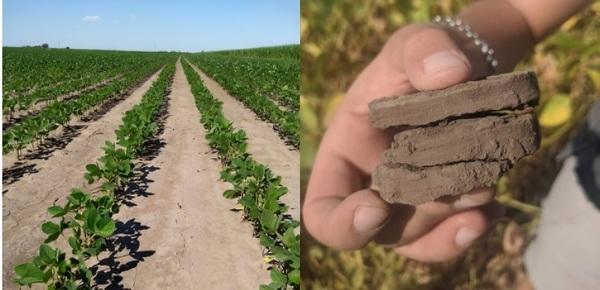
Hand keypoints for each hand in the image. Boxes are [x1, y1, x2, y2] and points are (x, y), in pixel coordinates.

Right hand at [303, 24, 503, 261]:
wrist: (466, 69)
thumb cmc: (423, 58)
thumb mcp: (414, 43)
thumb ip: (422, 49)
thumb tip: (450, 74)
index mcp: (344, 155)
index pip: (322, 210)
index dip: (341, 223)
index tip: (376, 206)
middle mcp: (371, 186)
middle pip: (381, 231)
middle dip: (420, 213)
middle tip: (459, 184)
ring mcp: (408, 203)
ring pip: (420, 239)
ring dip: (451, 224)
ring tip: (485, 193)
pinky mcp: (444, 206)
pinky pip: (450, 237)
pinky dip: (471, 227)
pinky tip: (493, 207)